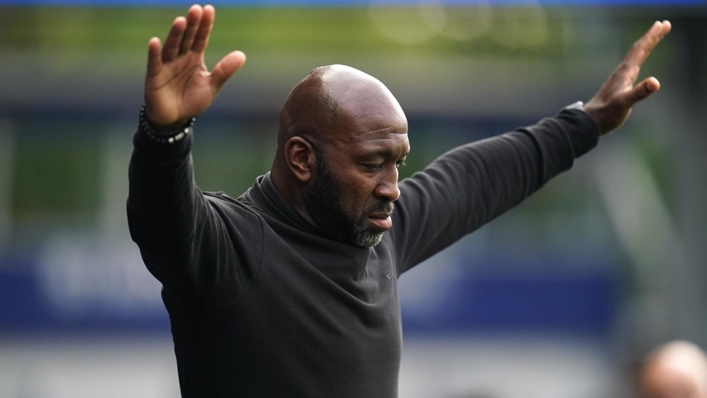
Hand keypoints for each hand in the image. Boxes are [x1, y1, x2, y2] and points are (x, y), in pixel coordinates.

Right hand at [144, 4, 245, 128]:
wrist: (175, 119)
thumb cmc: (192, 100)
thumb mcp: (211, 86)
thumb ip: (224, 71)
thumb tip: (242, 55)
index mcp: (194, 57)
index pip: (200, 38)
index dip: (204, 25)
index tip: (208, 9)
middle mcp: (180, 57)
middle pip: (187, 38)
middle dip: (192, 25)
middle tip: (196, 9)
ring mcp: (166, 65)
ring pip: (172, 47)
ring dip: (175, 35)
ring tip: (181, 21)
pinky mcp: (154, 76)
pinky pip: (154, 63)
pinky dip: (154, 53)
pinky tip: (155, 41)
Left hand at [584, 20, 670, 134]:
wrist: (590, 121)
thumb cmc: (606, 113)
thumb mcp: (624, 103)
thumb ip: (639, 92)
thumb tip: (655, 82)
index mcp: (625, 73)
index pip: (640, 50)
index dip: (651, 37)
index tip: (663, 24)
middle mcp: (622, 72)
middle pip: (638, 50)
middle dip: (652, 37)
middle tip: (664, 24)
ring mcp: (620, 78)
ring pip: (635, 56)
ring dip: (646, 45)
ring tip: (654, 37)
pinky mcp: (619, 85)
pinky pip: (632, 66)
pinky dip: (638, 59)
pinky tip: (638, 61)